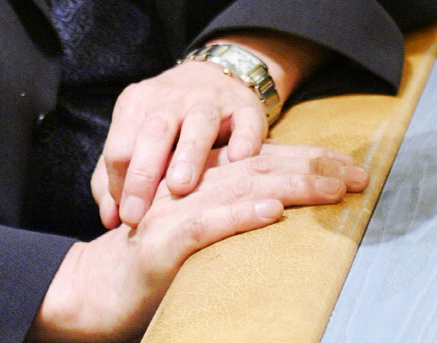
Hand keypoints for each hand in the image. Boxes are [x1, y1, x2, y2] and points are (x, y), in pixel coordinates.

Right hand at [30, 143, 367, 342]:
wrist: (92, 286)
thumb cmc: (147, 262)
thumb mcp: (193, 229)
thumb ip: (225, 209)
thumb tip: (277, 202)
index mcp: (200, 181)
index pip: (260, 162)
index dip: (305, 160)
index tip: (348, 166)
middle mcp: (191, 186)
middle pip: (258, 167)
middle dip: (311, 167)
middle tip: (355, 173)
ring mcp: (177, 210)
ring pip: (240, 188)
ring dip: (290, 185)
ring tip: (330, 186)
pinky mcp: (165, 241)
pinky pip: (207, 225)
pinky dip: (241, 216)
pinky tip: (271, 211)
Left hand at [95, 32, 327, 227]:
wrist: (212, 75)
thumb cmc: (168, 121)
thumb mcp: (136, 138)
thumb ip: (115, 176)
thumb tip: (108, 219)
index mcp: (136, 104)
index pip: (119, 147)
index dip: (119, 185)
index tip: (126, 218)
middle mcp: (170, 98)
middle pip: (152, 133)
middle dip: (142, 174)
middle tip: (137, 214)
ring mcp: (209, 99)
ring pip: (198, 123)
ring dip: (188, 154)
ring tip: (181, 186)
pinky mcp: (244, 106)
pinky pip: (245, 121)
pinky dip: (243, 140)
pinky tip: (239, 160)